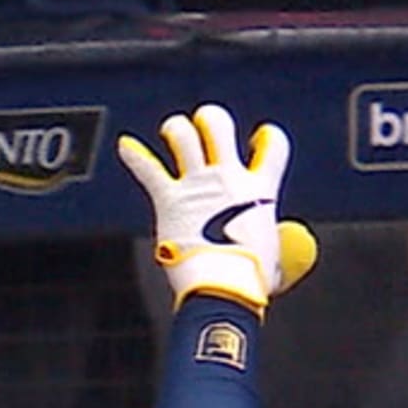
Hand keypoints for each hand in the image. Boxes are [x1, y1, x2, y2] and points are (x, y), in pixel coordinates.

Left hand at [115, 104, 320, 312]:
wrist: (222, 288)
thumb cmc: (251, 279)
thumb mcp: (279, 258)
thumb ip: (280, 246)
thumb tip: (282, 251)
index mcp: (260, 191)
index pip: (273, 145)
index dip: (269, 138)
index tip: (261, 139)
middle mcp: (228, 178)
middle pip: (218, 126)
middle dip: (211, 120)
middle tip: (207, 128)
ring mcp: (196, 186)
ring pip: (183, 136)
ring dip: (177, 130)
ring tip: (175, 132)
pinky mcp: (169, 201)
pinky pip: (148, 170)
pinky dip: (134, 156)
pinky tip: (125, 145)